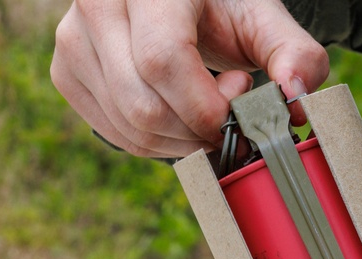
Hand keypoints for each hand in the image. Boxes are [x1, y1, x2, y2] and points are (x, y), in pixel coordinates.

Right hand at [50, 0, 328, 157]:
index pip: (163, 60)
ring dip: (180, 142)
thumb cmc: (222, 6)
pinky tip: (178, 115)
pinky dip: (155, 142)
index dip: (204, 104)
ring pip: (128, 126)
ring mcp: (73, 38)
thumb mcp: (263, 19)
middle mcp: (99, 3)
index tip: (238, 105)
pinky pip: (114, 132)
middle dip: (196, 131)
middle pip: (143, 104)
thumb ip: (294, 54)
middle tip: (227, 117)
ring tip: (205, 108)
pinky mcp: (66, 71)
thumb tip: (295, 99)